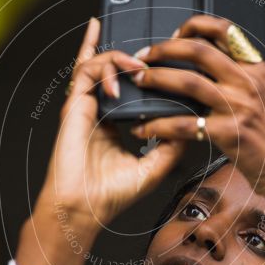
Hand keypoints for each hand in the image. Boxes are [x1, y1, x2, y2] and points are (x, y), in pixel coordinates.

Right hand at [36, 17, 186, 229]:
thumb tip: (190, 123)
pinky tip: (115, 86)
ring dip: (120, 58)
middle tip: (154, 60)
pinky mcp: (74, 106)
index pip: (129, 86)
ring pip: (99, 62)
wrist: (83, 208)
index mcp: (117, 122)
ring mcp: (86, 106)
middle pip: (113, 67)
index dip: (142, 70)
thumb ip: (172, 144)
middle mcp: (100, 110)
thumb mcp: (154, 167)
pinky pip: (84, 70)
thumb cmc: (110, 194)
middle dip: (134, 55)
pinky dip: (102, 68)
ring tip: (138, 68)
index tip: (165, 63)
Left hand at [128, 14, 264, 201]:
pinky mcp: (228, 132)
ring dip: (156, 79)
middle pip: (198, 50)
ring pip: (187, 81)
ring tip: (139, 82)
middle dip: (164, 48)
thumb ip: (239, 79)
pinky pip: (184, 123)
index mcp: (256, 69)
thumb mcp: (264, 97)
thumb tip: (207, 67)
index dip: (194, 25)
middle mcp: (248, 82)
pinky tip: (145, 128)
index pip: (224, 30)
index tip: (174, 33)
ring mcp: (238, 106)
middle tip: (144, 56)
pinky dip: (158, 125)